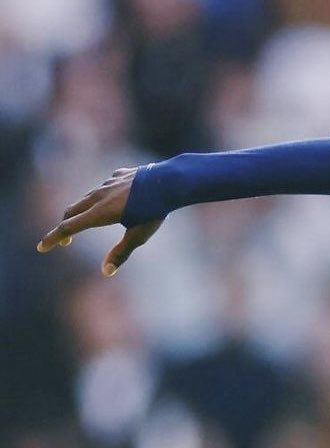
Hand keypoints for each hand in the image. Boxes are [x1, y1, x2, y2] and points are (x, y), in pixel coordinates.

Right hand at [36, 168, 164, 274]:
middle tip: (65, 240)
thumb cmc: (154, 212)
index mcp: (99, 212)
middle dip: (65, 226)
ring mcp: (108, 183)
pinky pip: (105, 186)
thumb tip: (106, 271)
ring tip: (87, 222)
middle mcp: (98, 196)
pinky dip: (101, 197)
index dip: (54, 238)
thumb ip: (121, 252)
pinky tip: (113, 200)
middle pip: (72, 211)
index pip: (69, 227)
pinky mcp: (118, 175)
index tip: (42, 247)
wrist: (168, 181)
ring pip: (87, 198)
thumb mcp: (138, 236)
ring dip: (82, 211)